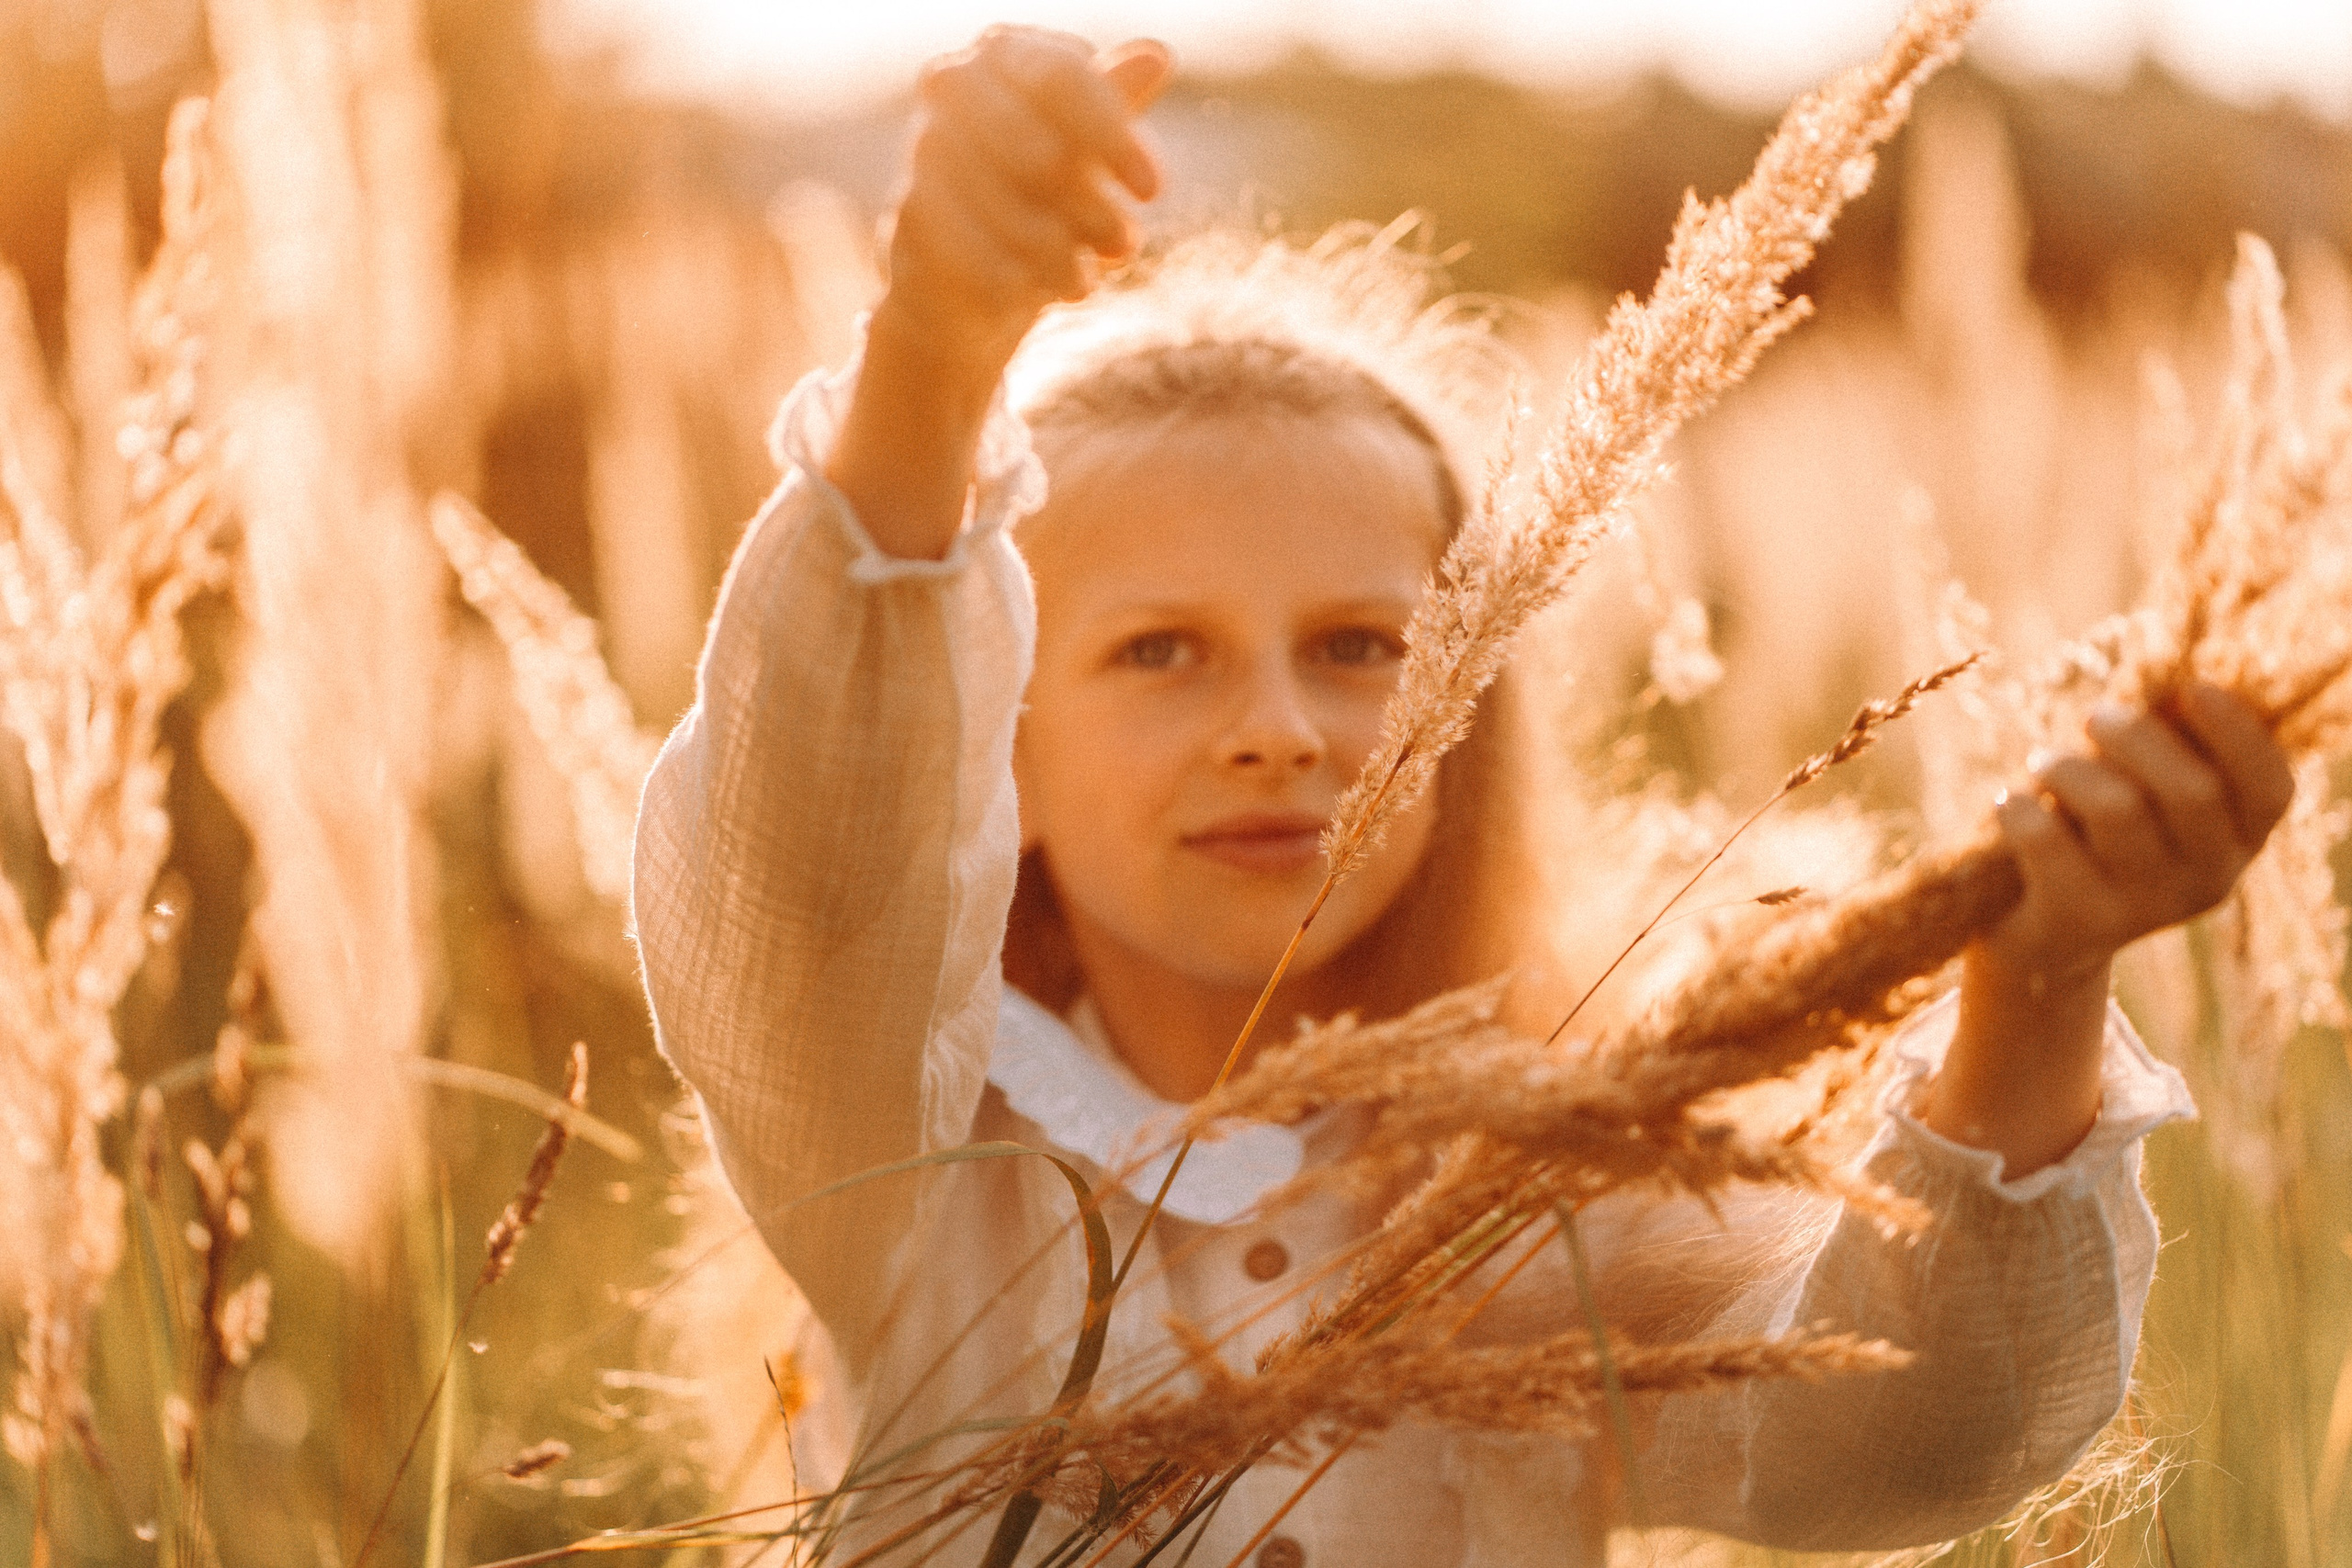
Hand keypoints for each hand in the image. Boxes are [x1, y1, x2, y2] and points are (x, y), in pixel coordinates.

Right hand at [828, 28, 1170, 562]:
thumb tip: (1157, 53)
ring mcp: (922, 152)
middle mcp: (951, 90)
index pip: (1060, 75)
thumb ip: (1113, 103)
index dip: (1112, 135)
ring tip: (1087, 282)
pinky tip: (1044, 296)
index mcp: (1001, 54)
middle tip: (1125, 247)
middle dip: (1087, 205)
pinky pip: (962, 249)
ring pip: (999, 201)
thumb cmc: (1040, 194)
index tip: (1152, 192)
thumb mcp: (1086, 149)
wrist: (972, 279)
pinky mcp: (905, 219)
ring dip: (1054, 250)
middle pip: (1034, 144)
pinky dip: (1012, 279)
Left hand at [1926, 681, 2293, 1174]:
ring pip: (2116, 809)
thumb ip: (2165, 744)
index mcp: (2240, 840)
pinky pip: (2046, 839)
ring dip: (2069, 768)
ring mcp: (2146, 908)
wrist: (2040, 936)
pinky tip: (2009, 805)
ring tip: (2044, 764)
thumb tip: (2167, 677)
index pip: (2269, 788)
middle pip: (2192, 792)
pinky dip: (2019, 807)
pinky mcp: (2080, 921)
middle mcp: (2208, 880)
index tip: (2192, 687)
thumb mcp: (2142, 790)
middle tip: (2095, 716)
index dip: (2238, 732)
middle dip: (2138, 737)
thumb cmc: (2096, 833)